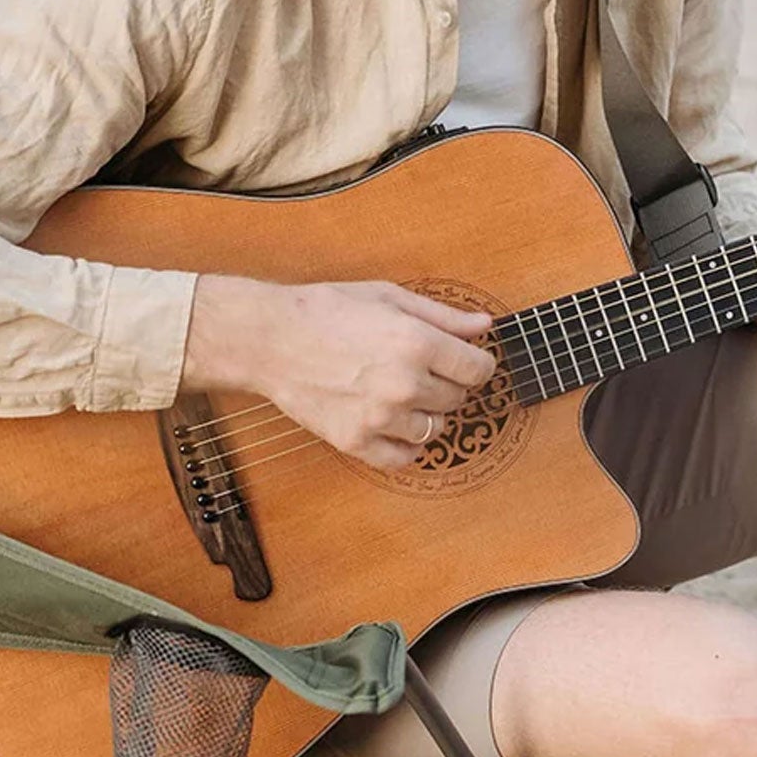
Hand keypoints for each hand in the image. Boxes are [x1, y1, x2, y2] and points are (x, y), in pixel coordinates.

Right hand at [184, 276, 498, 470]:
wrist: (271, 339)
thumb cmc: (328, 310)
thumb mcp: (389, 298)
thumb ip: (443, 316)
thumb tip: (485, 325)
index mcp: (417, 344)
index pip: (479, 370)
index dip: (473, 362)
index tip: (460, 359)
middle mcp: (404, 384)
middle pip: (458, 398)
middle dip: (446, 383)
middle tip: (417, 368)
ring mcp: (380, 417)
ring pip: (435, 429)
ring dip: (426, 413)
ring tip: (399, 392)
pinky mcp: (356, 441)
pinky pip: (404, 458)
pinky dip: (405, 445)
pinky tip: (392, 422)